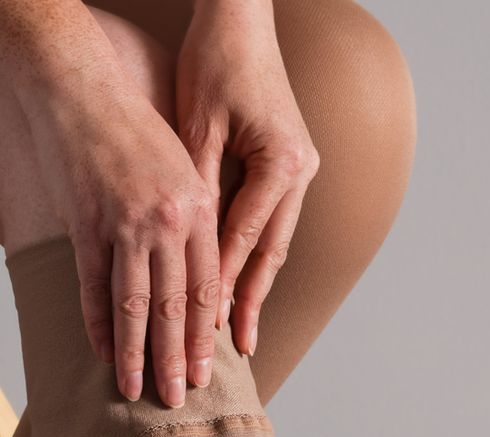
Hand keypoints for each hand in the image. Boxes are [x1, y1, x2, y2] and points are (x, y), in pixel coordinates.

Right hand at [21, 72, 217, 406]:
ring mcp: (125, 225)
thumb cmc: (134, 130)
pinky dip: (98, 323)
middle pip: (175, 306)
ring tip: (136, 390)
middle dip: (176, 357)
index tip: (205, 369)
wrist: (82, 90)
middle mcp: (166, 222)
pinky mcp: (87, 225)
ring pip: (135, 306)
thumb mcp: (181, 169)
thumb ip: (193, 222)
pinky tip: (102, 352)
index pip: (206, 288)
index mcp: (197, 210)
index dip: (202, 335)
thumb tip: (198, 278)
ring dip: (136, 354)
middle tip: (179, 397)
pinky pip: (94, 287)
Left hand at [176, 0, 318, 359]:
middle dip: (251, 303)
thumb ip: (199, 187)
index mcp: (282, 163)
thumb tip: (187, 249)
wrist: (242, 20)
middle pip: (271, 253)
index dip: (223, 283)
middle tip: (239, 350)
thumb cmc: (216, 62)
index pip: (246, 237)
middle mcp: (301, 172)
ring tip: (242, 331)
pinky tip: (243, 284)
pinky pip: (272, 223)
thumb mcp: (198, 126)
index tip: (205, 325)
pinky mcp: (291, 164)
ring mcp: (302, 169)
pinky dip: (256, 256)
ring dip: (256, 287)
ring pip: (275, 243)